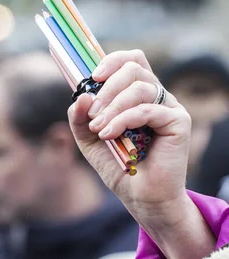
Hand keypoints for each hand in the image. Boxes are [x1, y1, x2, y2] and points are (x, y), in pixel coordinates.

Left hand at [68, 50, 214, 258]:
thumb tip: (80, 96)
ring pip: (139, 86)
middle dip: (106, 88)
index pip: (131, 60)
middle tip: (93, 113)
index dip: (111, 60)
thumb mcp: (89, 139)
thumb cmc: (119, 166)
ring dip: (112, 107)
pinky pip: (148, 108)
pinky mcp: (179, 121)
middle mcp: (156, 96)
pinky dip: (123, 119)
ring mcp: (169, 107)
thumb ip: (79, 117)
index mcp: (137, 94)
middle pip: (133, 67)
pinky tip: (109, 135)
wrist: (141, 198)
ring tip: (99, 129)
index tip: (91, 77)